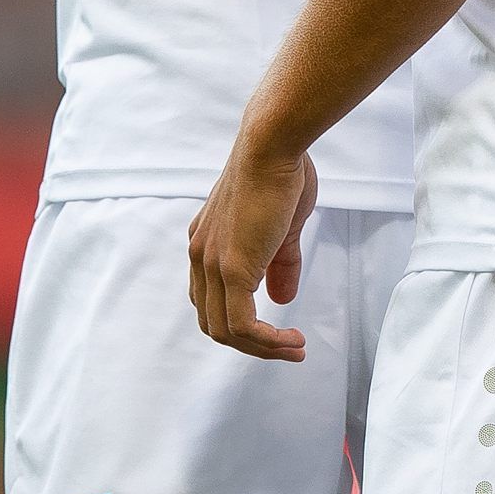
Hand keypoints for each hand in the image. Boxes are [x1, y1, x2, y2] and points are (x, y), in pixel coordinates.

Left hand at [188, 142, 320, 360]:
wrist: (272, 145)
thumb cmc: (281, 172)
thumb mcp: (282, 227)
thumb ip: (279, 265)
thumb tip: (282, 300)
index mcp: (206, 244)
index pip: (210, 300)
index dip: (239, 322)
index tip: (273, 328)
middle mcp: (200, 256)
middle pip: (212, 322)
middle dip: (251, 344)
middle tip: (286, 347)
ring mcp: (212, 263)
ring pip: (224, 330)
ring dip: (261, 348)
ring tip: (294, 348)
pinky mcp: (232, 268)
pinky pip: (241, 324)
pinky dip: (266, 341)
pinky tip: (290, 340)